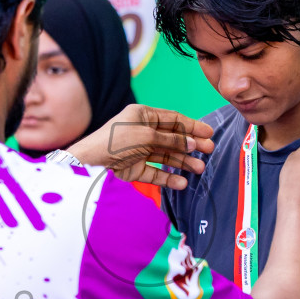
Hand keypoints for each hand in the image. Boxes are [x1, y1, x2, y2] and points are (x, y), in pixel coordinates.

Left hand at [67, 104, 215, 190]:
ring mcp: (138, 151)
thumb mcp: (145, 136)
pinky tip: (182, 182)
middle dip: (191, 144)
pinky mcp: (134, 169)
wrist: (90, 163)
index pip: (173, 119)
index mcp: (142, 116)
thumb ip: (170, 140)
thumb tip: (191, 142)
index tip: (208, 133)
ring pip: (166, 156)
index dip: (192, 126)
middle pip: (172, 138)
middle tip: (209, 151)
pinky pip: (156, 173)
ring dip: (183, 162)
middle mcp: (141, 132)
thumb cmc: (114, 141)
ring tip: (199, 169)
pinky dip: (168, 177)